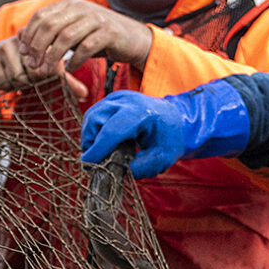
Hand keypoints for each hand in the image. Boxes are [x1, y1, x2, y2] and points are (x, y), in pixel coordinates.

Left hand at [18, 0, 152, 78]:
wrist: (134, 39)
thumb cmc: (98, 37)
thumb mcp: (72, 32)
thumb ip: (50, 32)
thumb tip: (21, 37)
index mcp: (70, 4)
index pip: (41, 16)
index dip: (29, 35)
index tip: (24, 53)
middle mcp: (81, 7)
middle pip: (50, 25)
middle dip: (38, 47)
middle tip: (33, 65)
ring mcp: (96, 19)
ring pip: (66, 37)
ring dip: (53, 56)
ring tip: (48, 71)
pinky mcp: (109, 33)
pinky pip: (86, 47)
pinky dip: (75, 60)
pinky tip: (70, 69)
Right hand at [81, 83, 252, 176]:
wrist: (179, 121)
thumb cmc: (171, 139)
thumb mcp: (160, 159)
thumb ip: (139, 168)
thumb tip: (116, 171)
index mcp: (142, 113)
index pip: (111, 131)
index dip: (97, 150)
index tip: (89, 165)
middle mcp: (128, 100)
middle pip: (96, 120)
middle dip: (91, 142)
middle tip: (96, 161)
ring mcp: (120, 97)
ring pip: (92, 115)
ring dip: (91, 136)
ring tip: (100, 152)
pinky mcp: (115, 99)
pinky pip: (96, 113)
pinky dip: (94, 129)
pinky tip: (103, 142)